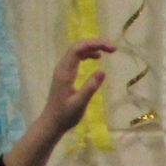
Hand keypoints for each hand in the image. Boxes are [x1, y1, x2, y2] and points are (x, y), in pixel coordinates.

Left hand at [0, 39, 113, 165]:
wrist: (52, 122)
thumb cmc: (65, 115)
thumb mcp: (80, 103)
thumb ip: (90, 87)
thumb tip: (103, 71)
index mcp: (65, 72)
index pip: (78, 49)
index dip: (95, 44)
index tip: (112, 49)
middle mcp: (62, 67)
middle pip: (77, 46)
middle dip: (95, 43)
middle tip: (113, 48)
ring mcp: (63, 70)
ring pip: (77, 51)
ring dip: (92, 47)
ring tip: (108, 51)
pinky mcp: (66, 74)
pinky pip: (76, 58)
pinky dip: (88, 54)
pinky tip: (97, 58)